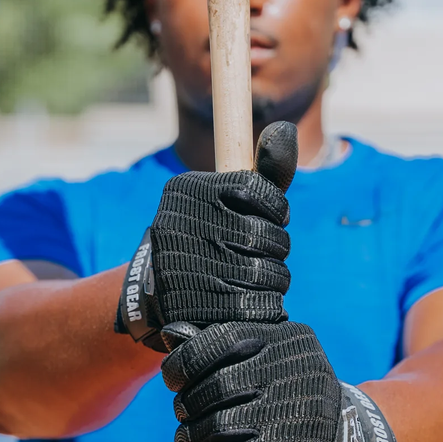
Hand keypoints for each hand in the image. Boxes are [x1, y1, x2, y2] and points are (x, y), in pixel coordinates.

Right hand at [115, 121, 298, 351]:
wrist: (157, 292)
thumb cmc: (208, 236)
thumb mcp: (230, 198)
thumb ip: (264, 171)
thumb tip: (285, 130)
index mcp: (188, 192)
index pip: (261, 193)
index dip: (275, 210)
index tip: (266, 218)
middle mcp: (180, 226)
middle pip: (270, 237)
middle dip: (276, 247)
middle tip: (258, 252)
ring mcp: (185, 271)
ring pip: (270, 275)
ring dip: (273, 280)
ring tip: (253, 277)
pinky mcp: (197, 311)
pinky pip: (259, 307)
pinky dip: (265, 306)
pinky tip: (248, 300)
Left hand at [159, 321, 400, 441]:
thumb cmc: (295, 396)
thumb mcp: (275, 358)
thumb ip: (227, 346)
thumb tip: (170, 334)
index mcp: (287, 338)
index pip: (218, 340)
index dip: (184, 362)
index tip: (175, 378)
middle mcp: (292, 371)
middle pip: (214, 386)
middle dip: (186, 405)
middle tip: (183, 416)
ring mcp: (293, 414)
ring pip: (217, 425)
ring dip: (191, 439)